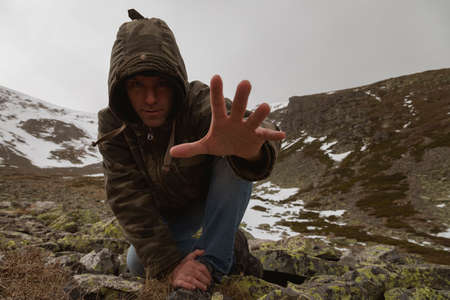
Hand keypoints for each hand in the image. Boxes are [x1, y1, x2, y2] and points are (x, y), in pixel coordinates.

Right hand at [169, 249, 211, 290]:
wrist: (172, 274)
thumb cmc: (183, 266)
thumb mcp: (189, 258)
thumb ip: (195, 253)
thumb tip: (203, 251)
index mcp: (191, 263)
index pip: (202, 268)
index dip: (207, 274)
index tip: (210, 279)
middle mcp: (186, 268)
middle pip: (198, 274)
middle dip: (205, 280)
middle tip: (208, 284)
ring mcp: (181, 275)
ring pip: (192, 280)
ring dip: (199, 284)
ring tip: (204, 288)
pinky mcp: (177, 281)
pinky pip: (183, 284)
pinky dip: (188, 286)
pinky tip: (194, 288)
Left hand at [170, 75, 285, 159]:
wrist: (240, 149)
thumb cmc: (223, 142)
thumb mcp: (207, 146)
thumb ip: (191, 148)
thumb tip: (171, 153)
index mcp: (222, 121)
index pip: (218, 104)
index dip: (217, 92)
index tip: (216, 76)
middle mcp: (236, 120)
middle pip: (239, 107)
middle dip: (242, 96)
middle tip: (245, 82)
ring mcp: (249, 128)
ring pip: (254, 119)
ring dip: (260, 114)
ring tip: (265, 106)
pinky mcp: (258, 137)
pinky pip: (266, 136)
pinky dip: (273, 136)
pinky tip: (282, 135)